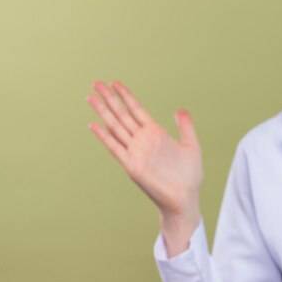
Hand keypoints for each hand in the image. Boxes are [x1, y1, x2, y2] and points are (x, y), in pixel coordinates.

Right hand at [86, 80, 203, 217]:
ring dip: (103, 112)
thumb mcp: (191, 146)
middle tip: (96, 82)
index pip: (137, 110)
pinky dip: (104, 137)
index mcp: (156, 133)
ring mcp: (136, 152)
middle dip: (110, 98)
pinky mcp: (132, 166)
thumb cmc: (189, 175)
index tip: (115, 82)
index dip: (126, 96)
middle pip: (122, 114)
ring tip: (90, 97)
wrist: (185, 198)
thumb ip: (185, 127)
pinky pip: (115, 148)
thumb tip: (179, 109)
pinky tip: (94, 125)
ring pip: (116, 127)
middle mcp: (143, 140)